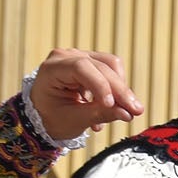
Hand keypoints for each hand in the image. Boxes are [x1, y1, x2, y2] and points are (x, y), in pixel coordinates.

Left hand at [28, 49, 143, 141]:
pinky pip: (110, 71)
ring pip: (111, 65)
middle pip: (101, 66)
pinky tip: (110, 109)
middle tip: (136, 112)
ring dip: (121, 88)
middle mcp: (66, 56)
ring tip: (124, 112)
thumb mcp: (72, 121)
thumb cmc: (51, 118)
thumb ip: (99, 115)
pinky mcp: (90, 62)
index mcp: (52, 69)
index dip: (100, 85)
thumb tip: (128, 114)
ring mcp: (79, 56)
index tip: (112, 105)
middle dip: (120, 91)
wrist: (42, 116)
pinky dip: (115, 89)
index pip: (81, 69)